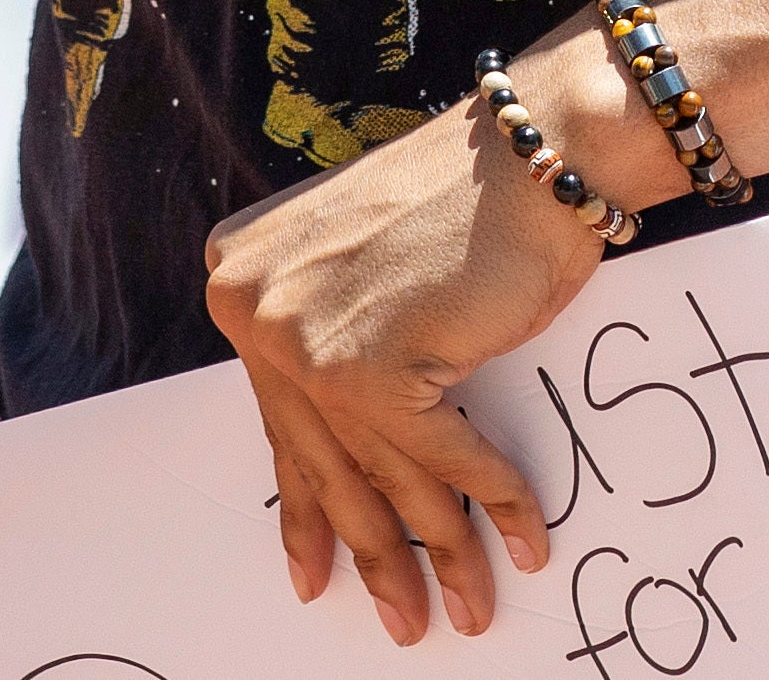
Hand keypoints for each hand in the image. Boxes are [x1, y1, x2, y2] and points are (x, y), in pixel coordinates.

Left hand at [199, 81, 587, 644]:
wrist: (531, 150)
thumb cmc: (463, 202)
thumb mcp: (357, 266)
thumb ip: (328, 333)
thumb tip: (340, 449)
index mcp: (236, 279)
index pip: (279, 423)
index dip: (306, 511)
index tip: (313, 574)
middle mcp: (253, 310)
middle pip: (327, 462)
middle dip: (375, 553)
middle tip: (403, 618)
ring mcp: (306, 341)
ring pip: (384, 476)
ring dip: (441, 552)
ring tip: (469, 607)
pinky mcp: (374, 368)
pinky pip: (444, 462)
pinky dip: (493, 506)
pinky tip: (522, 542)